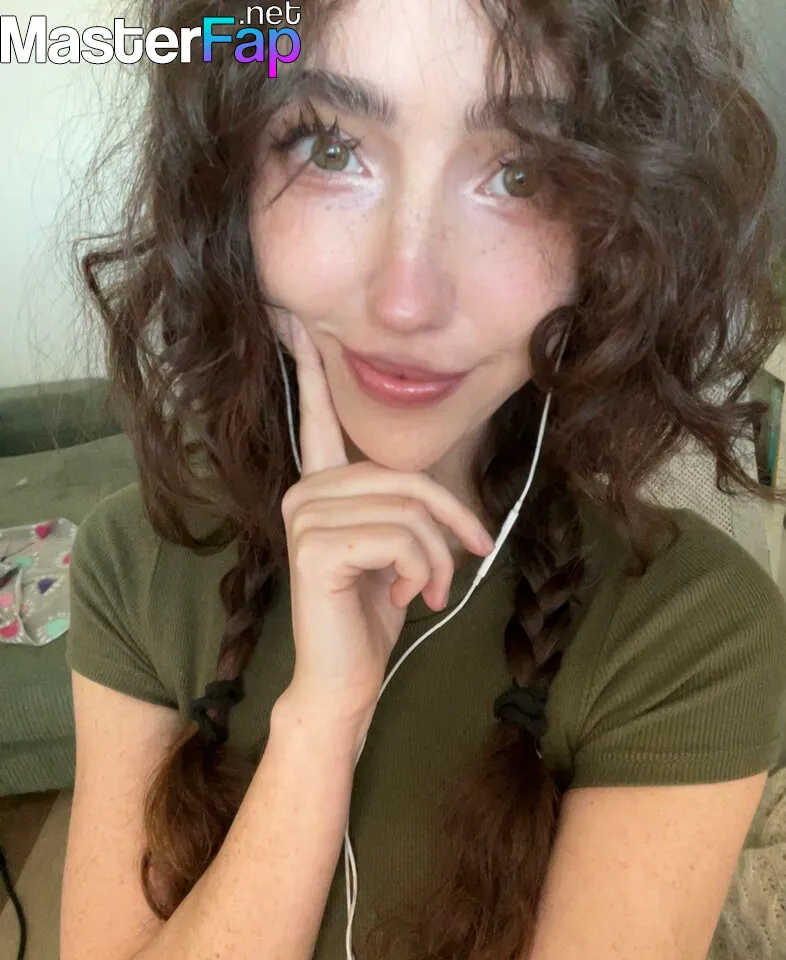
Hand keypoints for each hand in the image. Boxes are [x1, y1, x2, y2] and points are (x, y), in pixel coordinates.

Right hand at [280, 315, 494, 727]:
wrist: (347, 679)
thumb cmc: (373, 612)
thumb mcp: (399, 550)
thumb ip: (405, 510)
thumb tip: (439, 502)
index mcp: (323, 487)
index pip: (317, 420)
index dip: (311, 369)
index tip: (295, 319)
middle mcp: (306, 493)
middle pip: (404, 476)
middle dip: (451, 517)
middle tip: (471, 556)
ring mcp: (305, 517)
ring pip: (408, 507)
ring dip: (436, 554)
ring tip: (431, 587)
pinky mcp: (316, 546)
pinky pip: (400, 535)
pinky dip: (422, 567)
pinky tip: (410, 595)